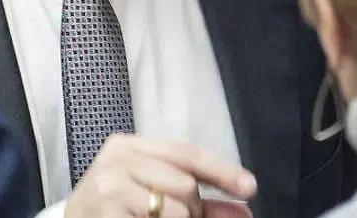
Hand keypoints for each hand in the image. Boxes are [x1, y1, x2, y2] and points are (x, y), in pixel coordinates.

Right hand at [64, 135, 256, 217]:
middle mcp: (117, 158)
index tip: (250, 189)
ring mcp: (108, 186)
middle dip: (193, 209)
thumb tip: (244, 211)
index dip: (222, 171)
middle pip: (185, 184)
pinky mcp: (105, 213)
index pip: (187, 153)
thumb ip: (199, 200)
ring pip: (175, 210)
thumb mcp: (153, 192)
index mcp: (130, 145)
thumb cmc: (115, 208)